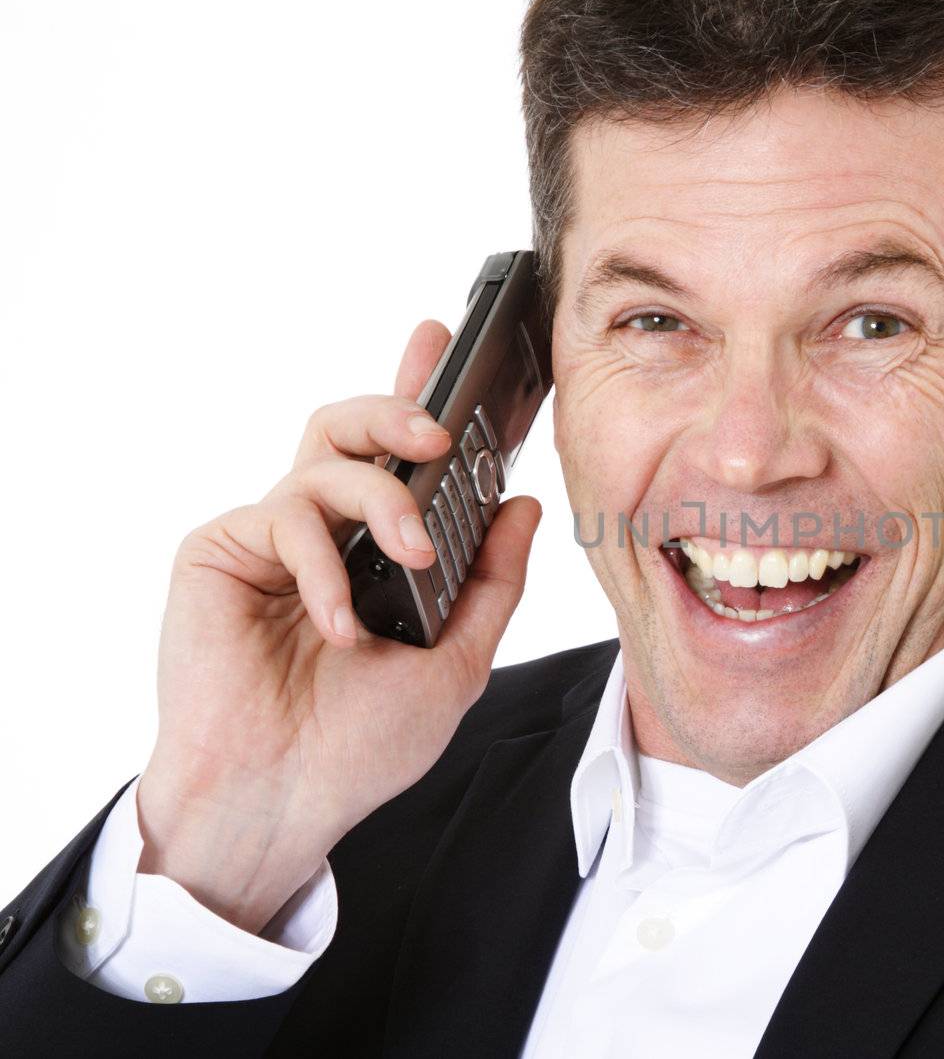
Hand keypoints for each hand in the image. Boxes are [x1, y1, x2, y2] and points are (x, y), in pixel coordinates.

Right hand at [138, 320, 541, 932]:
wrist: (282, 802)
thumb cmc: (359, 744)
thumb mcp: (456, 661)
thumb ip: (490, 581)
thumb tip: (524, 506)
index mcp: (377, 552)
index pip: (401, 459)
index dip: (419, 395)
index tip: (446, 341)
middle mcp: (324, 534)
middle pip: (351, 428)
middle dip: (398, 407)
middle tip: (438, 428)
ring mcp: (271, 540)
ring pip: (325, 458)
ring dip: (383, 498)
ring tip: (412, 553)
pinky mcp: (221, 553)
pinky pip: (283, 517)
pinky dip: (324, 567)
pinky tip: (340, 624)